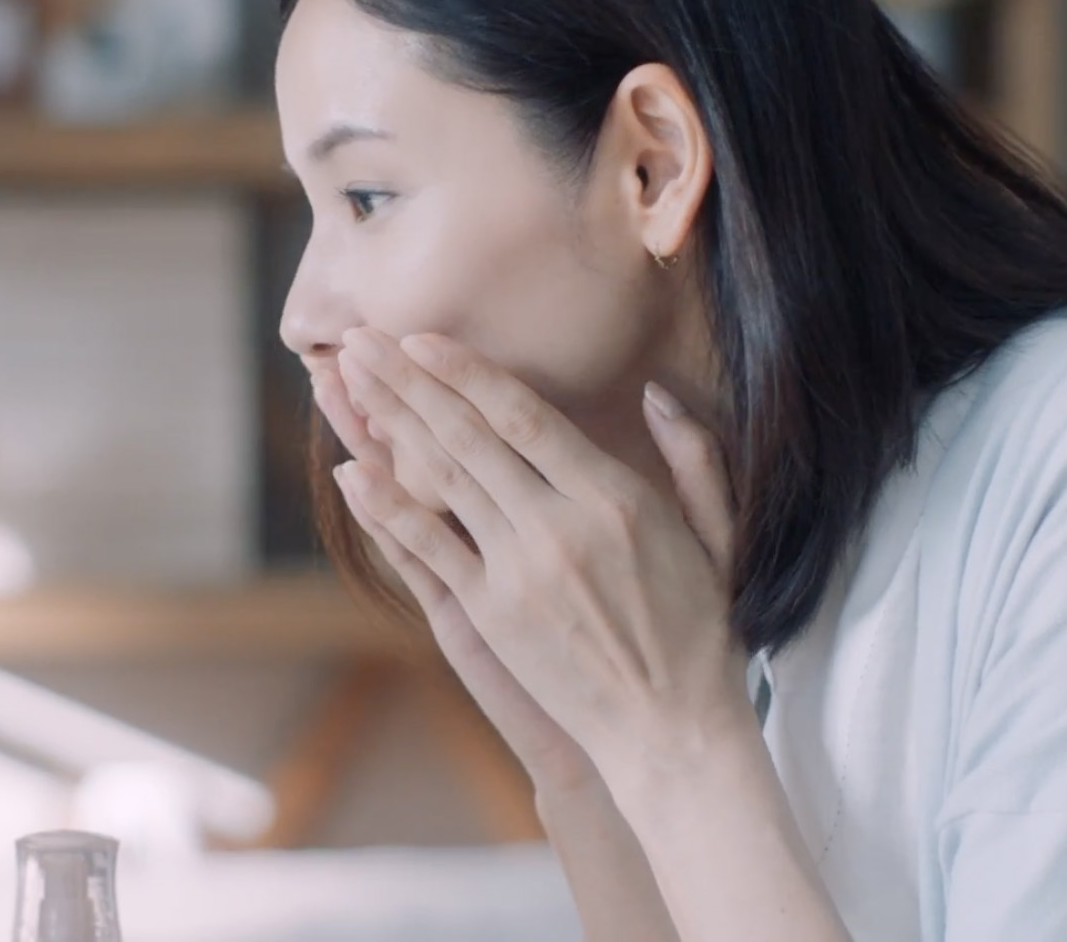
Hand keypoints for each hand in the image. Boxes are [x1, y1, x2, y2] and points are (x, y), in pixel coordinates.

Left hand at [330, 327, 751, 786]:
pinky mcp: (491, 618)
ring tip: (347, 382)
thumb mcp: (719, 533)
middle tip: (359, 338)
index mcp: (615, 497)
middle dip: (407, 382)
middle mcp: (559, 527)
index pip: (524, 415)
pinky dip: (386, 508)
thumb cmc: (701, 630)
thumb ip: (693, 456)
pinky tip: (352, 471)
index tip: (421, 336)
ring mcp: (519, 574)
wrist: (672, 730)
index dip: (466, 372)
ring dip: (388, 425)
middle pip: (467, 436)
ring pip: (441, 481)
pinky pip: (428, 551)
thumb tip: (657, 392)